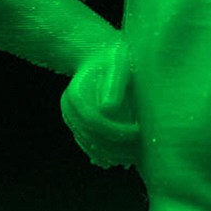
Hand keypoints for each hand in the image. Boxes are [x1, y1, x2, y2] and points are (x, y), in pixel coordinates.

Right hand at [60, 37, 139, 169]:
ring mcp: (72, 118)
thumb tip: (108, 108)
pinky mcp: (79, 123)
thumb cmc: (113, 55)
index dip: (117, 130)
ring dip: (112, 154)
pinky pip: (89, 143)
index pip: (94, 121)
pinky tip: (119, 158)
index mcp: (76, 95)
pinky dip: (103, 152)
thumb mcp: (117, 61)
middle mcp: (69, 110)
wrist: (97, 52)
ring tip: (134, 156)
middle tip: (141, 151)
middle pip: (92, 137)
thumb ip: (114, 83)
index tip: (139, 132)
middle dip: (117, 148)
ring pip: (90, 144)